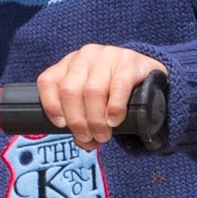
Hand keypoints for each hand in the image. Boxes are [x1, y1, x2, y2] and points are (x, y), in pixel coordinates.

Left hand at [37, 44, 166, 150]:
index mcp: (69, 64)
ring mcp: (107, 55)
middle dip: (78, 121)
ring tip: (103, 135)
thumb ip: (82, 120)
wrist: (147, 77)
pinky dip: (114, 107)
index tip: (62, 126)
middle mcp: (85, 56)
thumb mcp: (92, 102)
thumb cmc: (113, 93)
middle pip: (70, 91)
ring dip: (96, 119)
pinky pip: (118, 86)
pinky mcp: (129, 61)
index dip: (51, 106)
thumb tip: (84, 142)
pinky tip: (114, 120)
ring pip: (92, 91)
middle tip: (89, 138)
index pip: (48, 81)